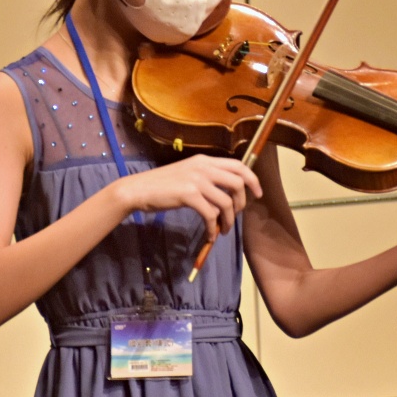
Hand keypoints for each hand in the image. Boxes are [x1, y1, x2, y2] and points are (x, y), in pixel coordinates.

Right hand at [116, 155, 263, 239]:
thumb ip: (206, 178)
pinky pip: (210, 214)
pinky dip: (213, 228)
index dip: (253, 180)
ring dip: (228, 220)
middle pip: (238, 183)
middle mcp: (203, 167)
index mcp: (205, 160)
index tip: (258, 194)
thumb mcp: (187, 174)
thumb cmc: (162, 185)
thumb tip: (227, 195)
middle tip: (236, 215)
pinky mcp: (188, 195)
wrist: (138, 189)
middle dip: (242, 203)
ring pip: (226, 202)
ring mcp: (196, 180)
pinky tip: (210, 235)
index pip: (239, 165)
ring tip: (223, 230)